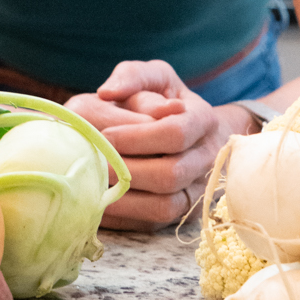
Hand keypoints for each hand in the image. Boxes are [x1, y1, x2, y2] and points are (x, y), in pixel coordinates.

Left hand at [66, 61, 253, 230]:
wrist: (188, 131)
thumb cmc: (162, 99)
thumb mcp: (154, 77)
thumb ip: (132, 76)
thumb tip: (108, 92)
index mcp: (202, 119)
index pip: (174, 133)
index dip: (137, 137)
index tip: (106, 134)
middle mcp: (206, 158)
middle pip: (171, 174)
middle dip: (128, 170)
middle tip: (94, 163)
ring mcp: (196, 189)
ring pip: (164, 206)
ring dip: (124, 199)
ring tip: (92, 186)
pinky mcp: (180, 213)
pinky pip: (153, 223)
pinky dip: (123, 216)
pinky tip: (97, 202)